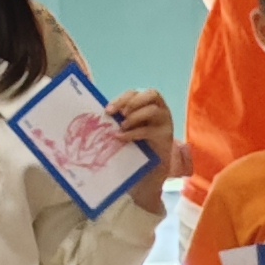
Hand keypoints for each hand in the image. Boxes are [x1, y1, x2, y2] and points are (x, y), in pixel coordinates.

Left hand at [110, 90, 176, 211]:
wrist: (148, 172)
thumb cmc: (133, 146)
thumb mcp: (125, 129)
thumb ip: (118, 119)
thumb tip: (98, 113)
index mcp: (147, 105)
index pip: (136, 93)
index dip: (122, 98)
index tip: (108, 110)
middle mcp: (160, 110)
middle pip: (152, 94)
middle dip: (132, 102)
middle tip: (120, 114)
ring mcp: (165, 122)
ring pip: (154, 110)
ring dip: (135, 116)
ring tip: (122, 126)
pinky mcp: (166, 137)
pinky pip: (151, 130)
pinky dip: (134, 132)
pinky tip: (122, 138)